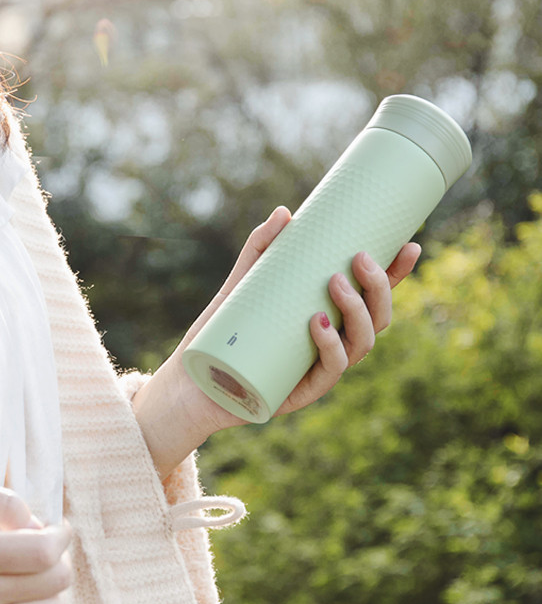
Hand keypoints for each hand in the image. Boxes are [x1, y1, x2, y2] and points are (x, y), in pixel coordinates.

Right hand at [0, 483, 70, 603]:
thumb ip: (1, 502)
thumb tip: (38, 524)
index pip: (40, 555)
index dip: (60, 536)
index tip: (55, 525)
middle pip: (53, 582)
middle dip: (60, 557)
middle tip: (43, 542)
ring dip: (54, 587)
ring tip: (34, 568)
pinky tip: (29, 593)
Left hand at [194, 207, 420, 422]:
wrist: (193, 377)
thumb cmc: (224, 329)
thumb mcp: (243, 281)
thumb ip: (262, 246)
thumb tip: (285, 212)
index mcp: (331, 317)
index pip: (374, 296)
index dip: (398, 275)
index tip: (410, 244)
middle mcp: (334, 344)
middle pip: (377, 319)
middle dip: (378, 288)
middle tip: (358, 258)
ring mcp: (320, 369)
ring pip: (362, 344)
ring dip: (356, 312)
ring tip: (334, 282)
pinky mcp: (300, 391)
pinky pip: (328, 372)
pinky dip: (330, 347)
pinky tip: (319, 324)